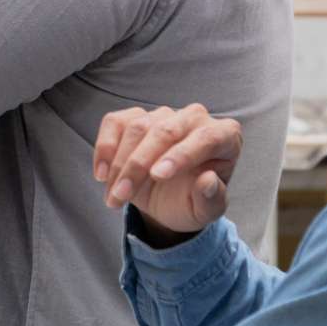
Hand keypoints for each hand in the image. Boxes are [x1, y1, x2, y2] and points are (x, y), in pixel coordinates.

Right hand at [94, 104, 242, 243]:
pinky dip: (104, 147)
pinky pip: (116, 122)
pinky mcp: (136, 116)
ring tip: (114, 197)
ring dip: (119, 164)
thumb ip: (212, 199)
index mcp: (224, 136)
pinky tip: (102, 174)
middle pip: (165, 131)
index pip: (207, 137)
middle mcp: (195, 118)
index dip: (181, 155)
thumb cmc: (194, 202)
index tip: (158, 175)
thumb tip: (208, 181)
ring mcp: (164, 114)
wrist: (169, 201)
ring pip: (138, 127)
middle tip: (121, 196)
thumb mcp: (206, 211)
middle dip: (139, 164)